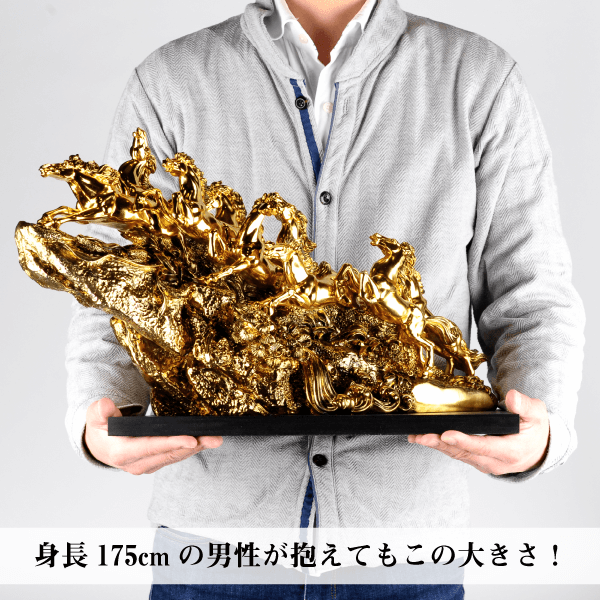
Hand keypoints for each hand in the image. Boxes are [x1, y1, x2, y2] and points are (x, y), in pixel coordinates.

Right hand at [84, 397, 222, 474]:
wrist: (101, 445)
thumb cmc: (101, 428)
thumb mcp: (96, 416)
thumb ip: (99, 411)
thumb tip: (104, 405)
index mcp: (122, 453)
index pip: (151, 447)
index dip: (171, 443)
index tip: (190, 439)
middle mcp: (137, 464)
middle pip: (170, 453)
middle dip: (193, 445)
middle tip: (213, 438)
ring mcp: (149, 465)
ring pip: (177, 456)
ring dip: (197, 448)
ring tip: (215, 439)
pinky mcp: (158, 462)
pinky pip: (177, 455)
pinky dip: (192, 448)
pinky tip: (206, 441)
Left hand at [407, 390, 549, 474]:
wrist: (541, 449)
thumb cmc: (536, 428)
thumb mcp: (536, 413)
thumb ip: (524, 405)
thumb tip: (512, 397)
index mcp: (511, 451)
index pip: (483, 446)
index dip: (463, 440)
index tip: (445, 434)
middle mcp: (496, 462)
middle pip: (464, 452)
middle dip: (440, 444)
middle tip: (420, 436)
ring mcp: (487, 464)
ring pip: (458, 455)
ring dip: (437, 446)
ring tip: (417, 437)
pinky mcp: (479, 462)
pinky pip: (459, 455)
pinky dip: (443, 447)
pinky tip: (427, 439)